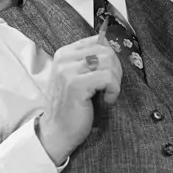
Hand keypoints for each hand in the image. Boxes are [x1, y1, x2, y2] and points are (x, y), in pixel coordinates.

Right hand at [38, 35, 122, 164]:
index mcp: (64, 53)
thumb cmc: (71, 106)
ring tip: (107, 94)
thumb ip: (89, 61)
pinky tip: (107, 100)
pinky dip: (114, 90)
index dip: (110, 57)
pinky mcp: (76, 85)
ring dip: (115, 80)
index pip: (98, 41)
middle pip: (105, 50)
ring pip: (108, 62)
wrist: (57, 132)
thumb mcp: (77, 77)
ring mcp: (68, 70)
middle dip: (116, 69)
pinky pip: (107, 77)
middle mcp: (64, 58)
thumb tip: (111, 47)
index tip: (108, 75)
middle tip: (111, 87)